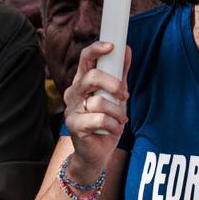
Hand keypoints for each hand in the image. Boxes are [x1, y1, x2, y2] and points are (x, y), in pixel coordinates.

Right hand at [62, 42, 130, 180]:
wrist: (96, 153)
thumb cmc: (105, 122)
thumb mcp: (116, 96)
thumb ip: (120, 74)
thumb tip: (127, 50)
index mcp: (83, 81)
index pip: (85, 59)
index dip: (97, 49)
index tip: (112, 46)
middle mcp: (74, 92)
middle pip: (92, 77)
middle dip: (114, 85)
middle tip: (124, 95)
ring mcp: (71, 108)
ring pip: (99, 101)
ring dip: (116, 112)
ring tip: (119, 120)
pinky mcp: (73, 125)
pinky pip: (98, 119)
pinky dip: (112, 125)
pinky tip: (112, 130)